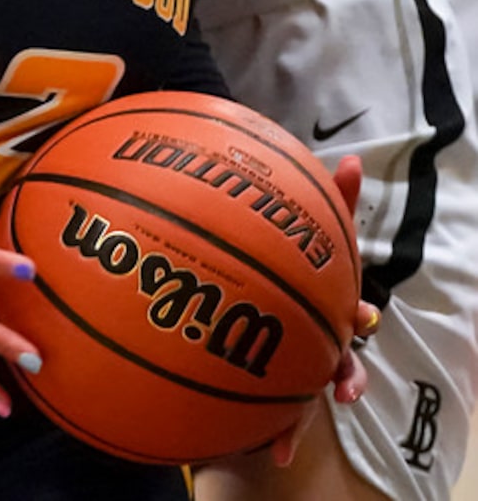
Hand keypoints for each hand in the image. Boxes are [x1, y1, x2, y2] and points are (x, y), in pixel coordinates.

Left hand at [263, 155, 376, 469]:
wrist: (254, 288)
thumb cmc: (289, 257)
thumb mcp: (301, 227)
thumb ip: (329, 199)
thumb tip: (353, 158)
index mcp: (327, 302)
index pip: (350, 308)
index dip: (357, 314)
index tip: (359, 317)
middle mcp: (320, 335)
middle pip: (341, 359)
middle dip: (346, 375)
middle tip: (344, 386)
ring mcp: (300, 360)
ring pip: (311, 393)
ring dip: (305, 416)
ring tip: (296, 437)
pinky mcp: (277, 383)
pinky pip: (279, 412)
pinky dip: (279, 435)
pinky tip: (269, 455)